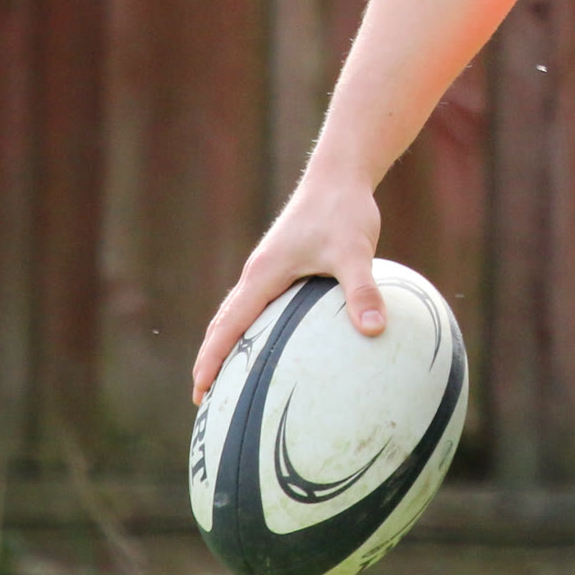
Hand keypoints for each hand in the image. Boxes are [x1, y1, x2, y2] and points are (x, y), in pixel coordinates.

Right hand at [191, 175, 384, 404]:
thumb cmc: (343, 210)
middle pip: (223, 322)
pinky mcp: (284, 264)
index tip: (198, 391)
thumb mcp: (355, 252)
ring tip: (225, 379)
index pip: (228, 325)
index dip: (211, 359)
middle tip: (202, 398)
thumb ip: (362, 290)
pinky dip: (251, 327)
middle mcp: (258, 272)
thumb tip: (376, 330)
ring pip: (237, 312)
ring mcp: (269, 268)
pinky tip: (271, 344)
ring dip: (226, 343)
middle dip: (210, 359)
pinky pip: (259, 304)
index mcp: (264, 274)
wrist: (341, 176)